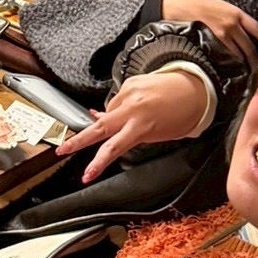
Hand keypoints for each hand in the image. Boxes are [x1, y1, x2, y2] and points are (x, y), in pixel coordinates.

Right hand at [55, 69, 209, 183]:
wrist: (196, 86)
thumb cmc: (184, 114)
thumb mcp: (161, 133)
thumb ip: (135, 136)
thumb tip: (114, 136)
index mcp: (141, 126)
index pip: (113, 148)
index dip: (97, 163)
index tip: (87, 175)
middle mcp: (132, 109)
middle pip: (98, 127)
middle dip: (78, 140)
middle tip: (61, 149)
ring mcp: (129, 93)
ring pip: (108, 112)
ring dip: (109, 120)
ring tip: (124, 123)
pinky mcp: (129, 82)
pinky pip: (117, 99)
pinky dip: (120, 107)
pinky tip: (132, 108)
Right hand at [158, 0, 257, 65]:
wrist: (181, 5)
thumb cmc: (201, 6)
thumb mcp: (222, 8)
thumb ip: (235, 20)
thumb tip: (246, 35)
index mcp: (237, 13)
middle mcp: (232, 23)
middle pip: (250, 46)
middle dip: (256, 59)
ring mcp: (222, 33)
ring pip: (239, 53)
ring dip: (244, 63)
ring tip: (248, 71)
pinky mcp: (212, 41)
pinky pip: (226, 55)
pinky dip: (231, 62)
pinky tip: (232, 67)